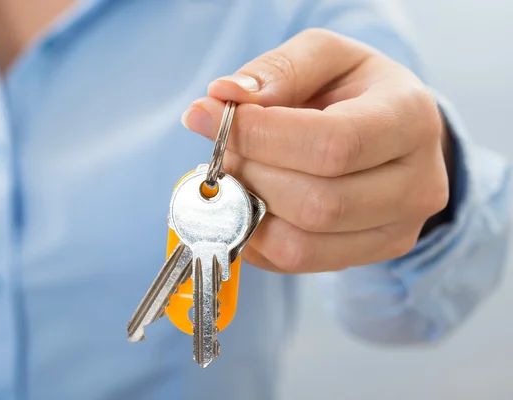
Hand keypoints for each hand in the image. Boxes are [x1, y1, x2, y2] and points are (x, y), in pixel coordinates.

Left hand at [181, 29, 449, 272]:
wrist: (396, 133)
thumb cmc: (356, 90)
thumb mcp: (324, 56)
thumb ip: (275, 70)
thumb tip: (221, 96)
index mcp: (410, 119)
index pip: (333, 145)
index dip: (260, 137)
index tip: (208, 117)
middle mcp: (417, 184)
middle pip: (316, 203)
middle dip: (250, 174)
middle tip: (224, 149)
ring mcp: (398, 229)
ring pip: (300, 245)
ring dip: (247, 210)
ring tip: (238, 175)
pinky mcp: (373, 254)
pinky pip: (295, 263)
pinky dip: (255, 237)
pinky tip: (250, 203)